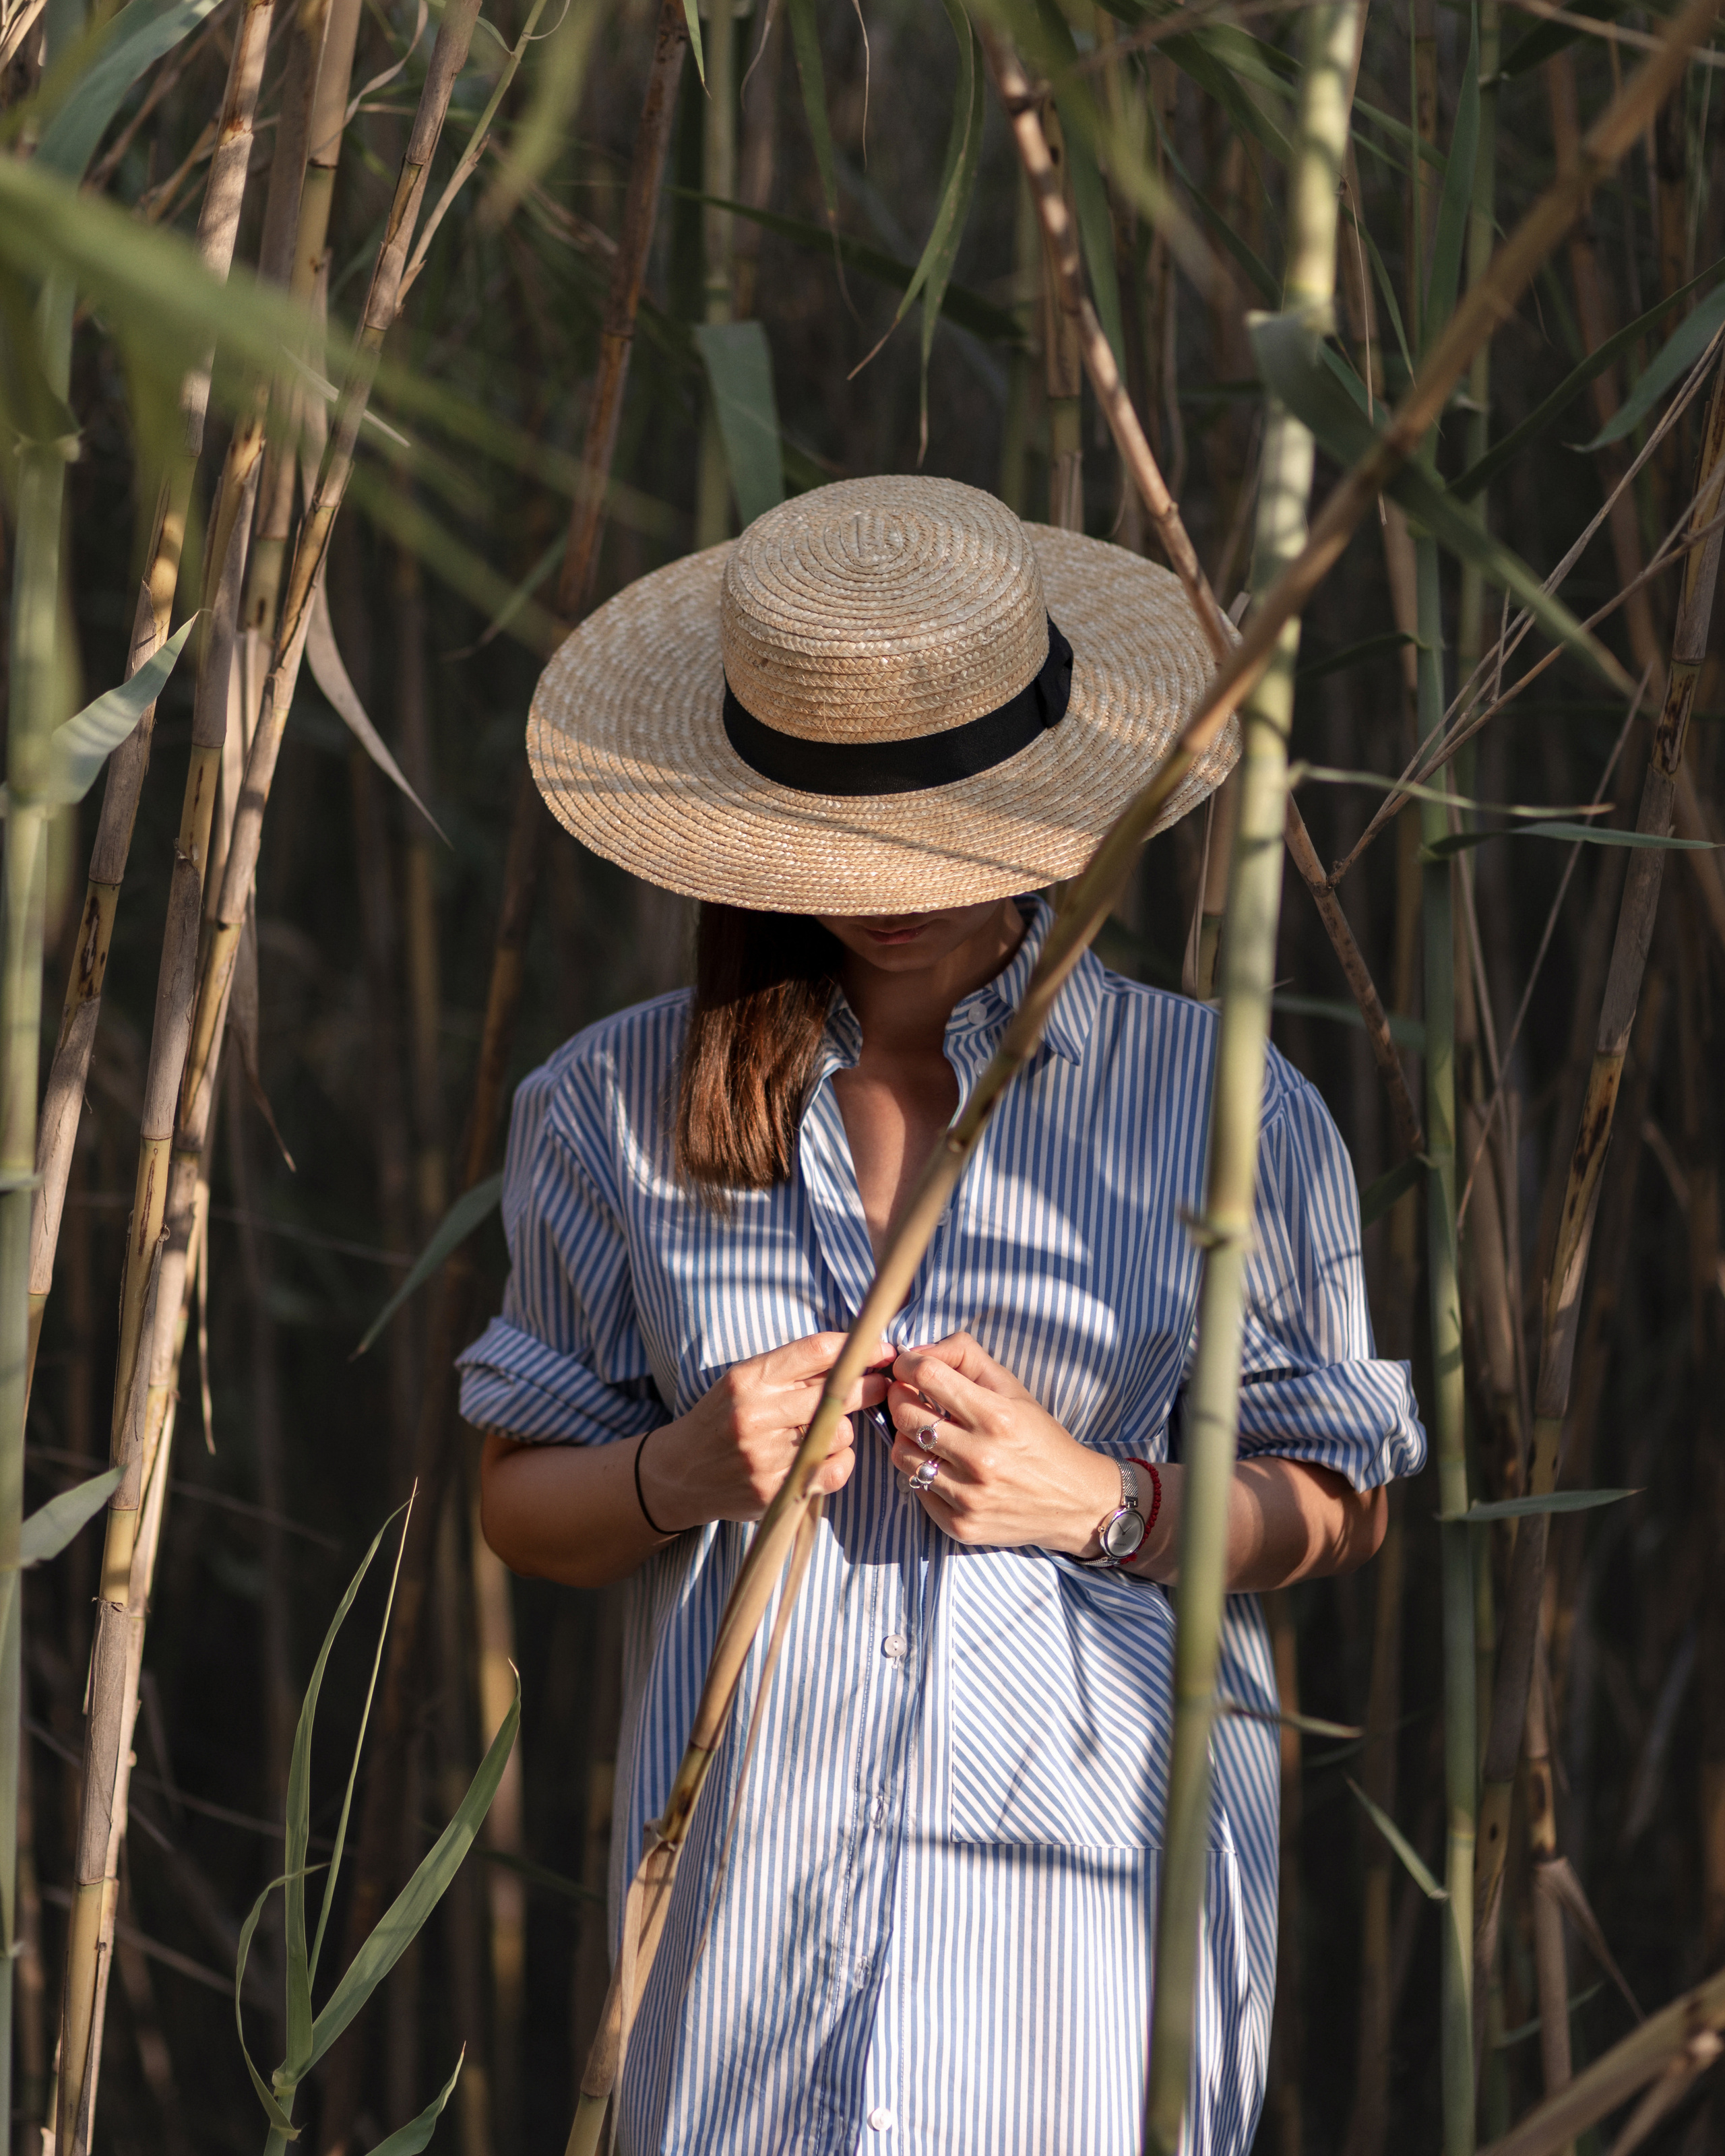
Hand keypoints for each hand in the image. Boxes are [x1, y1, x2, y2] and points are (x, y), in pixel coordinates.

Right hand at [641, 1332, 889, 1530]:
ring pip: (839, 1433)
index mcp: (748, 1379)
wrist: (678, 1473)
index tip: (883, 1348)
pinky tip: (828, 1457)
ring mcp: (763, 1457)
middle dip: (868, 1386)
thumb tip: (856, 1355)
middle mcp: (754, 1415)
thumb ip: (793, 1370)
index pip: (816, 1351)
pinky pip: (834, 1471)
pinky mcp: (772, 1491)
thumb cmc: (721, 1419)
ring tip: (821, 1432)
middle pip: (836, 1393)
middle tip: (880, 1385)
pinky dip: (841, 1463)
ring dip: (842, 1430)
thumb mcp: (745, 1382)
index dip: (859, 1347)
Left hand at [884, 1331, 1121, 1556]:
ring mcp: (969, 1496)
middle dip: (900, 1397)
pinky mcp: (961, 1525)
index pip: (928, 1376)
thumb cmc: (1039, 1437)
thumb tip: (918, 1351)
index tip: (907, 1365)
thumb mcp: (1013, 1388)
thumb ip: (966, 1357)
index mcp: (997, 1417)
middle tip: (909, 1395)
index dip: (908, 1364)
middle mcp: (982, 1458)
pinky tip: (941, 1464)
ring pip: (902, 1453)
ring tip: (924, 1431)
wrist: (1075, 1501)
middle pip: (906, 1414)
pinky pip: (915, 1489)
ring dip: (906, 1436)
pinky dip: (921, 1471)